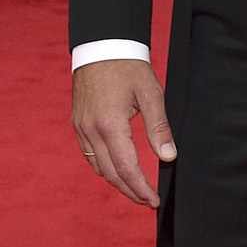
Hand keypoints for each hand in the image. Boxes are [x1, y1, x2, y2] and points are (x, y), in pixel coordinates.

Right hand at [72, 57, 175, 207]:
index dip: (141, 188)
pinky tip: (118, 170)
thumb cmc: (128, 66)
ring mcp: (81, 128)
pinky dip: (104, 168)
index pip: (126, 168)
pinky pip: (90, 155)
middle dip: (130, 191)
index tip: (154, 200)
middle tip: (147, 201)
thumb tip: (169, 157)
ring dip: (117, 182)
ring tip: (136, 189)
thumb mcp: (151, 94)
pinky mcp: (78, 124)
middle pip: (110, 174)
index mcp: (110, 124)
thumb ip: (159, 128)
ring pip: (98, 167)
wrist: (101, 45)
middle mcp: (91, 130)